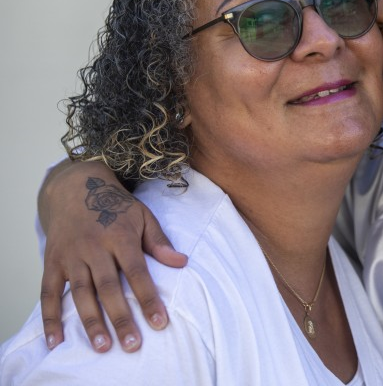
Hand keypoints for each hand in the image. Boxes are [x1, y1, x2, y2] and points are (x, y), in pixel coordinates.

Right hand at [38, 159, 187, 351]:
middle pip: (108, 287)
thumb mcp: (143, 216)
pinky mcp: (52, 263)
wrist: (74, 189)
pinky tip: (56, 340)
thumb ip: (159, 241)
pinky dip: (50, 318)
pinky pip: (49, 293)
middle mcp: (94, 248)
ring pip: (81, 293)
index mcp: (120, 237)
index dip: (148, 298)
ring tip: (102, 346)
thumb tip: (182, 262)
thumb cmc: (115, 206)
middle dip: (121, 318)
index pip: (137, 272)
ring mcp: (71, 256)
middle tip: (132, 344)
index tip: (159, 322)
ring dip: (91, 321)